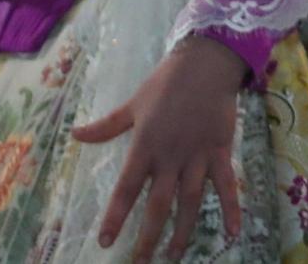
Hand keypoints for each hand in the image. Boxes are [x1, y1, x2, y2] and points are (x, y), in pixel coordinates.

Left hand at [72, 34, 245, 260]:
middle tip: (139, 262)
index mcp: (145, 146)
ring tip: (174, 256)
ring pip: (190, 201)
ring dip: (182, 231)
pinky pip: (227, 184)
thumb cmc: (166, 83)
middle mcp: (171, 157)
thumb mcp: (133, 104)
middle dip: (148, 236)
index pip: (127, 188)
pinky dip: (231, 208)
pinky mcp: (221, 151)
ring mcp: (198, 156)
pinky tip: (233, 233)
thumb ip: (106, 126)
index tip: (105, 241)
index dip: (115, 216)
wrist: (207, 63)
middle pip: (158, 204)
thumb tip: (74, 134)